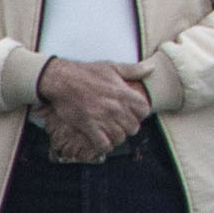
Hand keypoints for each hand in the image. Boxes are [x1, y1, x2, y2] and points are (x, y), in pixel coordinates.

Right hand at [36, 55, 151, 160]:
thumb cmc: (87, 72)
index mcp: (123, 93)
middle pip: (134, 127)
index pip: (144, 110)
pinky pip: (103, 144)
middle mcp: (115, 107)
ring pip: (120, 137)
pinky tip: (102, 140)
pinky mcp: (88, 126)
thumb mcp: (112, 67)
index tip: (134, 112)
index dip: (141, 113)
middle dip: (129, 127)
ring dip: (117, 137)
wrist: (62, 79)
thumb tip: (152, 69)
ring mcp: (102, 118)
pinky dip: (104, 145)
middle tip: (122, 124)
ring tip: (113, 132)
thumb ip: (134, 70)